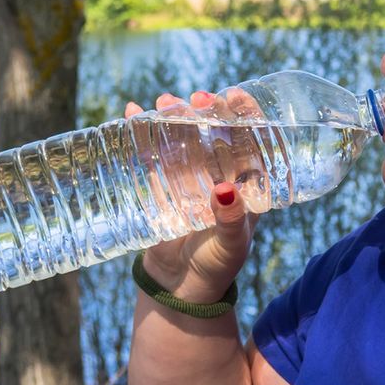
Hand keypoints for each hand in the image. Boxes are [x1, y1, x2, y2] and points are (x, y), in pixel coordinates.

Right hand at [125, 90, 261, 303]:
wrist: (182, 289)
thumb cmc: (218, 266)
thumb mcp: (231, 244)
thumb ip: (231, 220)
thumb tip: (225, 191)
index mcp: (247, 183)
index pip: (253, 139)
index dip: (247, 114)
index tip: (235, 95)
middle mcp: (220, 173)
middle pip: (215, 131)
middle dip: (205, 110)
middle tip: (194, 97)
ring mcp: (190, 177)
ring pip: (184, 137)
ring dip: (174, 116)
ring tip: (162, 102)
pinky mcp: (162, 185)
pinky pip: (153, 153)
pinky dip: (143, 133)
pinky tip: (131, 113)